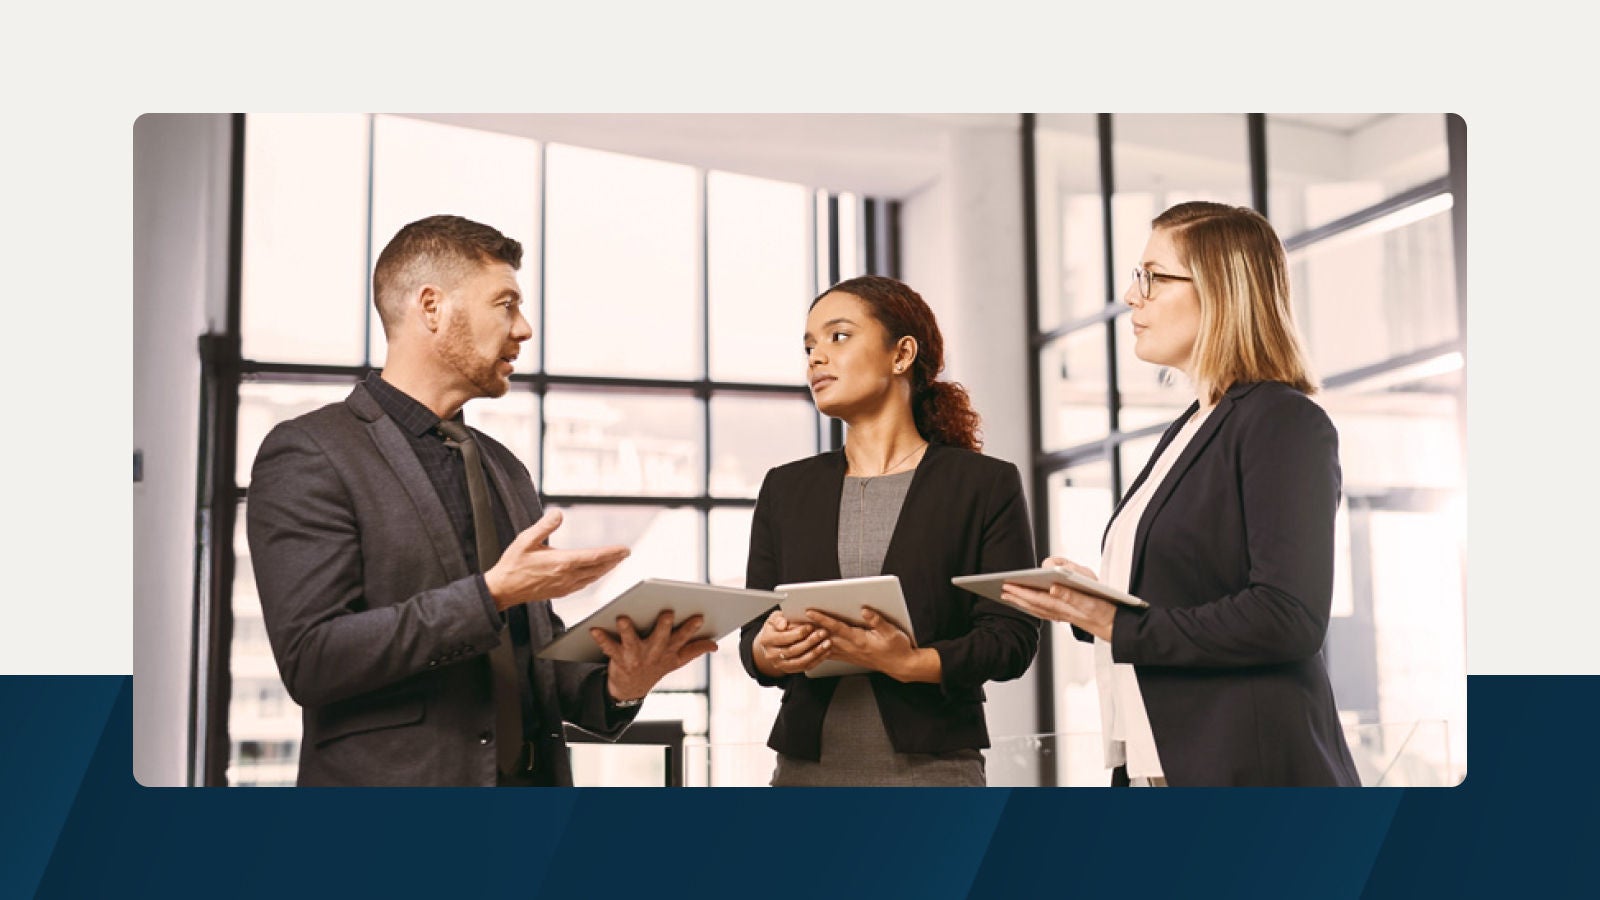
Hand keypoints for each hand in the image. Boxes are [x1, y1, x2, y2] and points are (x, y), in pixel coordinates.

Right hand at [483, 510, 629, 610]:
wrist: (502, 590)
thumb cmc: (512, 565)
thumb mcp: (525, 540)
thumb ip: (544, 526)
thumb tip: (558, 514)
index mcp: (561, 562)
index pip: (594, 557)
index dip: (612, 553)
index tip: (624, 549)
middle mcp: (566, 576)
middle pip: (598, 568)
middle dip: (614, 560)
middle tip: (625, 554)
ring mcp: (564, 586)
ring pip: (592, 578)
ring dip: (606, 569)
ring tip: (615, 562)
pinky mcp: (559, 592)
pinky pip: (583, 584)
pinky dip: (594, 578)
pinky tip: (595, 574)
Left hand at [591, 610, 717, 702]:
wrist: (629, 690)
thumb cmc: (654, 667)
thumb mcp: (676, 661)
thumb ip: (695, 650)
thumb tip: (715, 645)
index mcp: (669, 652)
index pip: (683, 639)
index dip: (691, 629)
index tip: (699, 617)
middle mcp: (654, 653)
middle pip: (660, 638)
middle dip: (664, 627)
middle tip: (667, 613)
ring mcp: (636, 656)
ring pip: (633, 642)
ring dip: (628, 630)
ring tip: (623, 618)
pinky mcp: (618, 658)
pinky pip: (608, 647)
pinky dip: (601, 638)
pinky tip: (594, 629)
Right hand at [752, 610, 829, 676]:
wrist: (771, 643)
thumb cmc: (775, 627)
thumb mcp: (774, 618)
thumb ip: (778, 619)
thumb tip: (783, 624)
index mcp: (766, 640)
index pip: (784, 638)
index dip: (798, 633)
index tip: (810, 626)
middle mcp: (771, 655)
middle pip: (793, 650)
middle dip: (810, 641)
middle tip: (823, 633)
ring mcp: (780, 664)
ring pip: (800, 661)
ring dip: (816, 652)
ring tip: (827, 643)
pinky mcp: (790, 670)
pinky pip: (805, 667)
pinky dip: (817, 660)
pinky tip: (826, 651)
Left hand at [803, 606, 920, 680]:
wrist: (900, 666)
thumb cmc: (897, 648)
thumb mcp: (891, 632)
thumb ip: (877, 620)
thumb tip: (865, 610)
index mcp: (859, 639)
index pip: (836, 627)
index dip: (822, 619)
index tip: (810, 611)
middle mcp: (850, 647)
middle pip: (824, 636)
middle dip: (808, 629)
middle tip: (793, 622)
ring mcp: (848, 653)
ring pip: (823, 645)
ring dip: (809, 639)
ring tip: (796, 631)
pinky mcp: (849, 657)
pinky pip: (828, 653)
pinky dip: (817, 648)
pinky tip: (809, 645)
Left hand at [1001, 556, 1116, 639]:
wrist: (1120, 628)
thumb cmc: (1108, 608)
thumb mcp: (1093, 601)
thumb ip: (1072, 595)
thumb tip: (1052, 587)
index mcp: (1068, 607)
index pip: (1040, 598)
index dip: (1023, 592)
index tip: (1009, 585)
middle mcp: (1064, 613)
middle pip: (1036, 604)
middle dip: (1018, 596)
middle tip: (1002, 588)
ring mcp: (1066, 616)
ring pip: (1039, 609)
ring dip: (1022, 602)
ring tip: (1008, 595)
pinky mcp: (1070, 616)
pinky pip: (1046, 612)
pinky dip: (1034, 607)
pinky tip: (1027, 603)